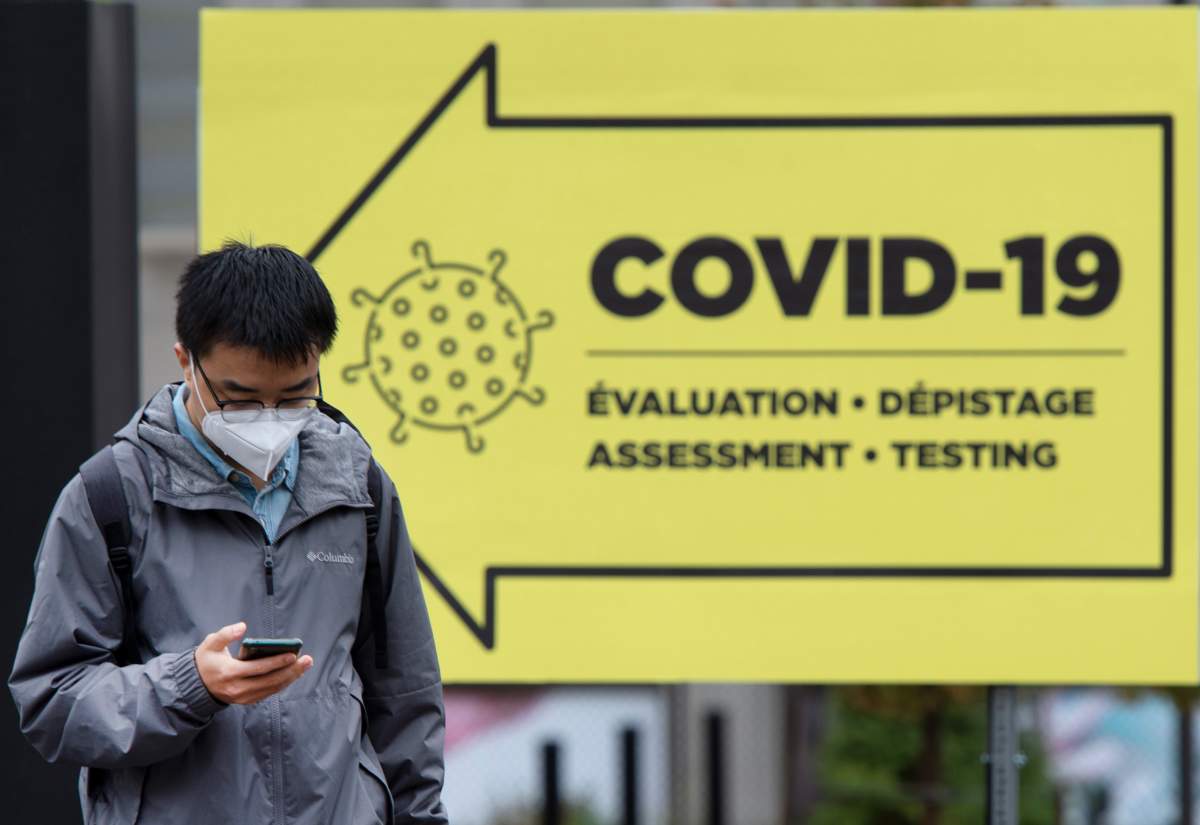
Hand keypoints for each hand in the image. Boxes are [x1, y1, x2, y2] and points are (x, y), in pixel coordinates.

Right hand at [195, 622, 312, 704]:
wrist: (196, 684)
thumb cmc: (206, 660)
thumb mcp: (210, 643)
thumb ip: (225, 633)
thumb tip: (243, 626)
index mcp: (229, 673)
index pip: (257, 669)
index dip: (276, 662)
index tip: (292, 655)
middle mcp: (237, 688)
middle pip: (269, 681)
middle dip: (291, 671)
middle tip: (307, 660)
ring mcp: (242, 697)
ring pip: (271, 689)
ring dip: (290, 678)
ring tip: (305, 665)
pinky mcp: (247, 700)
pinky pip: (268, 693)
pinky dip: (282, 684)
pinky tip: (294, 674)